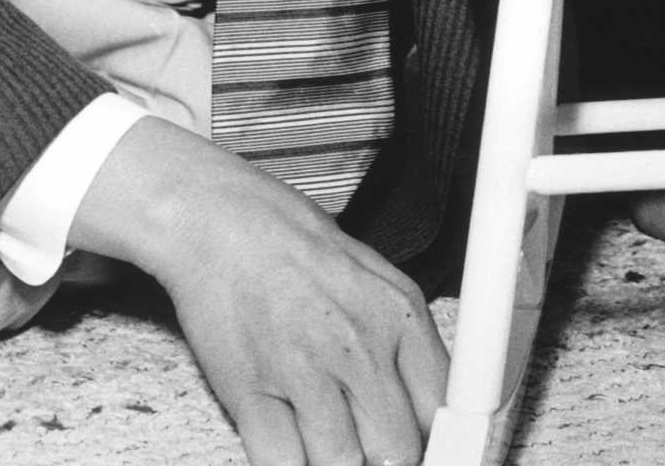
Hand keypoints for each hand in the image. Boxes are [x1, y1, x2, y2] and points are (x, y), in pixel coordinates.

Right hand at [73, 119, 446, 465]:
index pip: (441, 407)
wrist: (223, 223)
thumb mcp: (374, 278)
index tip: (424, 448)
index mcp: (397, 315)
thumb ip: (402, 342)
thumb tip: (425, 405)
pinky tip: (289, 440)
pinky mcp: (250, 393)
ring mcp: (305, 372)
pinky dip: (289, 463)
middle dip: (383, 457)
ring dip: (335, 461)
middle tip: (367, 445)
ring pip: (342, 465)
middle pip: (397, 450)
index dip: (434, 440)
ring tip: (325, 438)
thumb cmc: (295, 245)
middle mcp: (358, 346)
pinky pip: (283, 464)